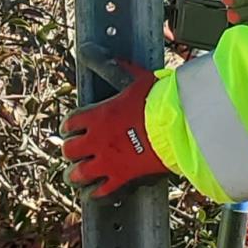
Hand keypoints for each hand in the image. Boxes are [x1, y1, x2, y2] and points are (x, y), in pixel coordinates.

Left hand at [62, 65, 167, 196]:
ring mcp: (107, 160)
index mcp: (97, 115)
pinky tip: (96, 192)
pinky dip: (97, 193)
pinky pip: (101, 191)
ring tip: (78, 176)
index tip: (71, 129)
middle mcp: (96, 139)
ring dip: (77, 175)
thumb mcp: (136, 80)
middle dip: (71, 152)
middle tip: (75, 152)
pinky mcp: (122, 178)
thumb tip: (105, 54)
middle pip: (69, 150)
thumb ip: (119, 69)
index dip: (69, 127)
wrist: (178, 126)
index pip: (70, 123)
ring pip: (78, 174)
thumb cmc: (160, 101)